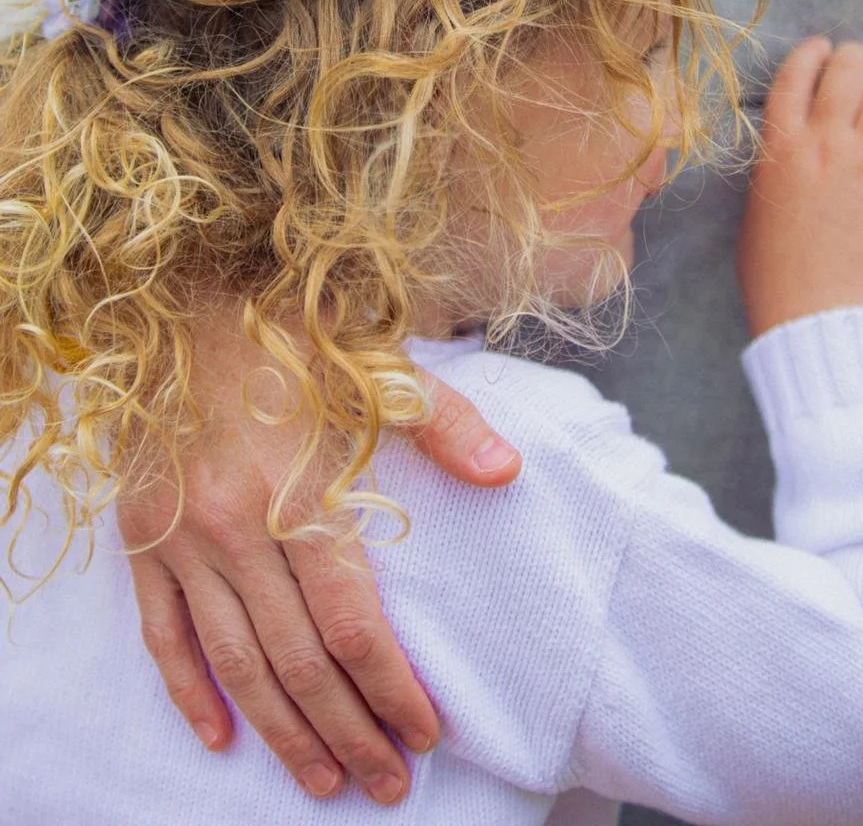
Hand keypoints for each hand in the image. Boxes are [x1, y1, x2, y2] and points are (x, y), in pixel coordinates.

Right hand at [118, 332, 520, 805]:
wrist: (189, 297)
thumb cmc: (296, 335)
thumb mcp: (379, 368)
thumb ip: (445, 425)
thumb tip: (508, 474)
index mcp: (301, 495)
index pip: (355, 626)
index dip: (393, 690)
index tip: (427, 735)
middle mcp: (237, 529)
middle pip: (299, 662)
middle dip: (347, 734)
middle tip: (384, 785)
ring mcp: (183, 538)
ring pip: (235, 663)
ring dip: (281, 733)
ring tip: (322, 782)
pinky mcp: (144, 536)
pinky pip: (163, 633)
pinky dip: (188, 692)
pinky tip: (220, 737)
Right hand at [736, 37, 862, 339]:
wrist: (813, 314)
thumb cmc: (773, 273)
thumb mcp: (760, 206)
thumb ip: (778, 167)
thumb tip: (795, 152)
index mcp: (780, 146)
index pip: (796, 72)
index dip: (812, 53)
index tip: (822, 51)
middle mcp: (824, 141)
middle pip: (850, 65)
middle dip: (858, 63)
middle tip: (861, 80)